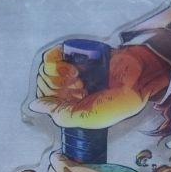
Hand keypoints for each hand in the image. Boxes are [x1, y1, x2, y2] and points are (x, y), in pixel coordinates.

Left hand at [29, 45, 164, 129]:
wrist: (136, 76)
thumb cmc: (116, 103)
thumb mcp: (86, 117)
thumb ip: (59, 114)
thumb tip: (34, 106)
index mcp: (71, 107)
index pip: (45, 102)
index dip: (51, 101)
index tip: (71, 99)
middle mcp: (69, 90)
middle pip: (43, 85)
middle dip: (56, 87)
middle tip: (76, 86)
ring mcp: (71, 72)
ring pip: (46, 71)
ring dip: (58, 74)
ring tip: (77, 76)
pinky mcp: (76, 55)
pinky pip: (53, 56)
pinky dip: (56, 59)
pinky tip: (72, 65)